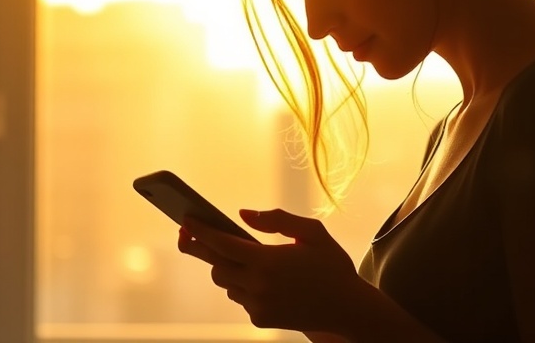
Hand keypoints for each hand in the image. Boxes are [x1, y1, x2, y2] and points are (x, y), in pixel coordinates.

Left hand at [177, 208, 363, 332]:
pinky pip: (240, 298)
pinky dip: (243, 286)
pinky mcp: (260, 320)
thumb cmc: (332, 266)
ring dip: (228, 268)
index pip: (221, 243)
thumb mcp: (312, 232)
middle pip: (216, 265)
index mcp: (268, 260)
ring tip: (243, 256)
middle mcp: (258, 285)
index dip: (200, 231)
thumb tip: (243, 214)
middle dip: (204, 249)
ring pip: (226, 283)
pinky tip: (263, 279)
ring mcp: (258, 305)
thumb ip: (276, 219)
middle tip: (190, 234)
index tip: (186, 220)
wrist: (348, 309)